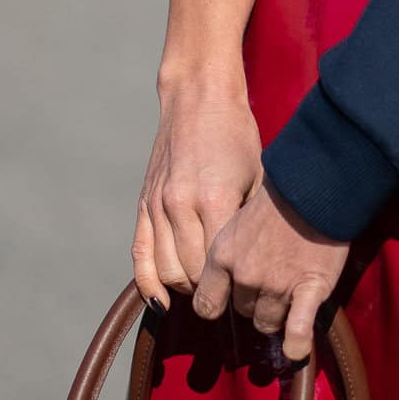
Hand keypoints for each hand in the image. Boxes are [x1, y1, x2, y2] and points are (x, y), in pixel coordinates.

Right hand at [133, 68, 264, 306]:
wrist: (199, 98)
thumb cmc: (237, 136)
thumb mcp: (258, 177)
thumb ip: (251, 223)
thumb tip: (258, 266)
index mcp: (214, 200)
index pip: (220, 268)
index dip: (234, 287)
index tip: (249, 294)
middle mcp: (180, 206)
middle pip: (192, 275)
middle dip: (212, 292)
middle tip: (231, 294)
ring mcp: (158, 205)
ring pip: (167, 271)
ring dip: (186, 288)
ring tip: (207, 289)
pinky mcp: (144, 203)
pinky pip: (140, 256)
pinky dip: (149, 284)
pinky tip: (162, 301)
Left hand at [190, 175, 350, 364]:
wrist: (314, 183)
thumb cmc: (278, 196)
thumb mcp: (237, 218)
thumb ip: (230, 251)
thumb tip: (229, 275)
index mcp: (222, 255)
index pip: (206, 304)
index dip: (217, 306)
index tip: (226, 303)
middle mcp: (245, 275)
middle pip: (243, 311)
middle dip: (255, 302)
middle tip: (272, 281)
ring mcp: (277, 285)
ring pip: (268, 322)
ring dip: (278, 314)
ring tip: (290, 295)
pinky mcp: (308, 289)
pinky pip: (298, 330)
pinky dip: (296, 344)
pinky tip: (295, 351)